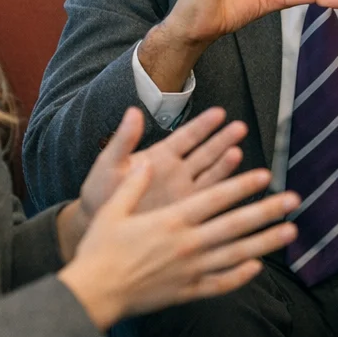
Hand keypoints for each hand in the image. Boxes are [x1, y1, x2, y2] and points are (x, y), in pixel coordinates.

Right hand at [58, 164, 298, 330]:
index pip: (215, 198)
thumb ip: (134, 184)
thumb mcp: (112, 210)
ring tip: (291, 232)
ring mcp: (190, 270)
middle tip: (294, 201)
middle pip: (235, 224)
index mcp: (172, 221)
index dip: (242, 185)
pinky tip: (258, 267)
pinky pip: (220, 284)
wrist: (93, 294)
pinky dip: (240, 276)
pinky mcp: (187, 292)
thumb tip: (147, 161)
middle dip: (267, 211)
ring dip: (266, 242)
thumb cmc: (99, 250)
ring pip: (237, 254)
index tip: (265, 175)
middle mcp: (187, 244)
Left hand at [67, 106, 247, 258]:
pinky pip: (210, 197)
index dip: (203, 125)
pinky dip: (223, 190)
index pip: (187, 136)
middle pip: (206, 151)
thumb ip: (123, 139)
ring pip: (212, 172)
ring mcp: (185, 190)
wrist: (98, 224)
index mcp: (160, 155)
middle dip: (223, 139)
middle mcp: (177, 170)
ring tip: (237, 152)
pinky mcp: (189, 210)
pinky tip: (235, 184)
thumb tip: (133, 112)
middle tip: (239, 128)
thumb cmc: (101, 193)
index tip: (219, 113)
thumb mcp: (109, 163)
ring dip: (226, 162)